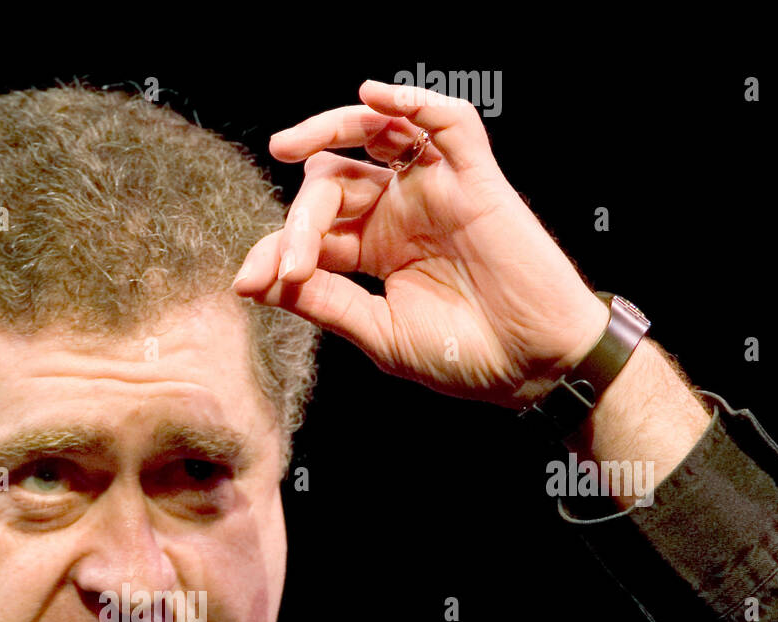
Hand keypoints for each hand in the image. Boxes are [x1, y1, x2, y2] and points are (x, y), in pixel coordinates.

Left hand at [232, 80, 608, 408]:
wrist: (528, 367)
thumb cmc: (461, 356)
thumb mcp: (376, 331)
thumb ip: (322, 300)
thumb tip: (257, 280)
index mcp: (373, 249)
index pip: (312, 229)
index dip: (276, 248)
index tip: (249, 281)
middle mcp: (399, 212)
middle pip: (332, 183)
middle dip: (301, 219)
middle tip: (292, 263)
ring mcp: (435, 191)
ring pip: (377, 134)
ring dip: (330, 128)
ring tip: (288, 145)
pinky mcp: (475, 179)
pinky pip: (447, 122)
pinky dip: (413, 101)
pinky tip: (375, 98)